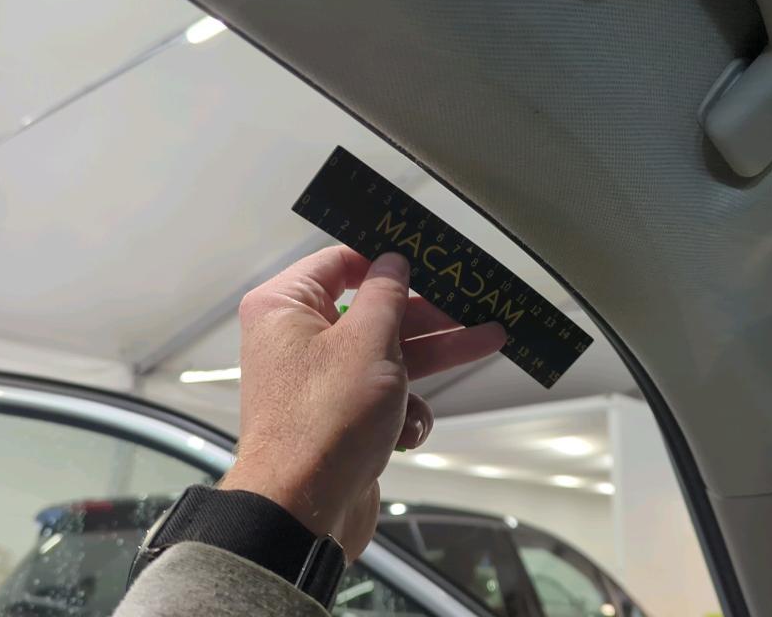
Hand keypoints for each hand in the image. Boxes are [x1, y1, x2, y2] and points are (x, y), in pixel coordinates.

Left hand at [219, 246, 506, 559]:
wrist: (303, 512)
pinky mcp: (338, 415)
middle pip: (374, 309)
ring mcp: (319, 380)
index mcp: (286, 307)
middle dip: (428, 314)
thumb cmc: (325, 423)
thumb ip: (387, 294)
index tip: (429, 258)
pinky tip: (408, 429)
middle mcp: (296, 339)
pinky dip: (403, 410)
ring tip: (485, 340)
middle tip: (471, 305)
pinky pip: (381, 395)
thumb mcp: (369, 342)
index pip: (341, 261)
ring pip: (386, 353)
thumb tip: (393, 262)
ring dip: (430, 357)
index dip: (387, 258)